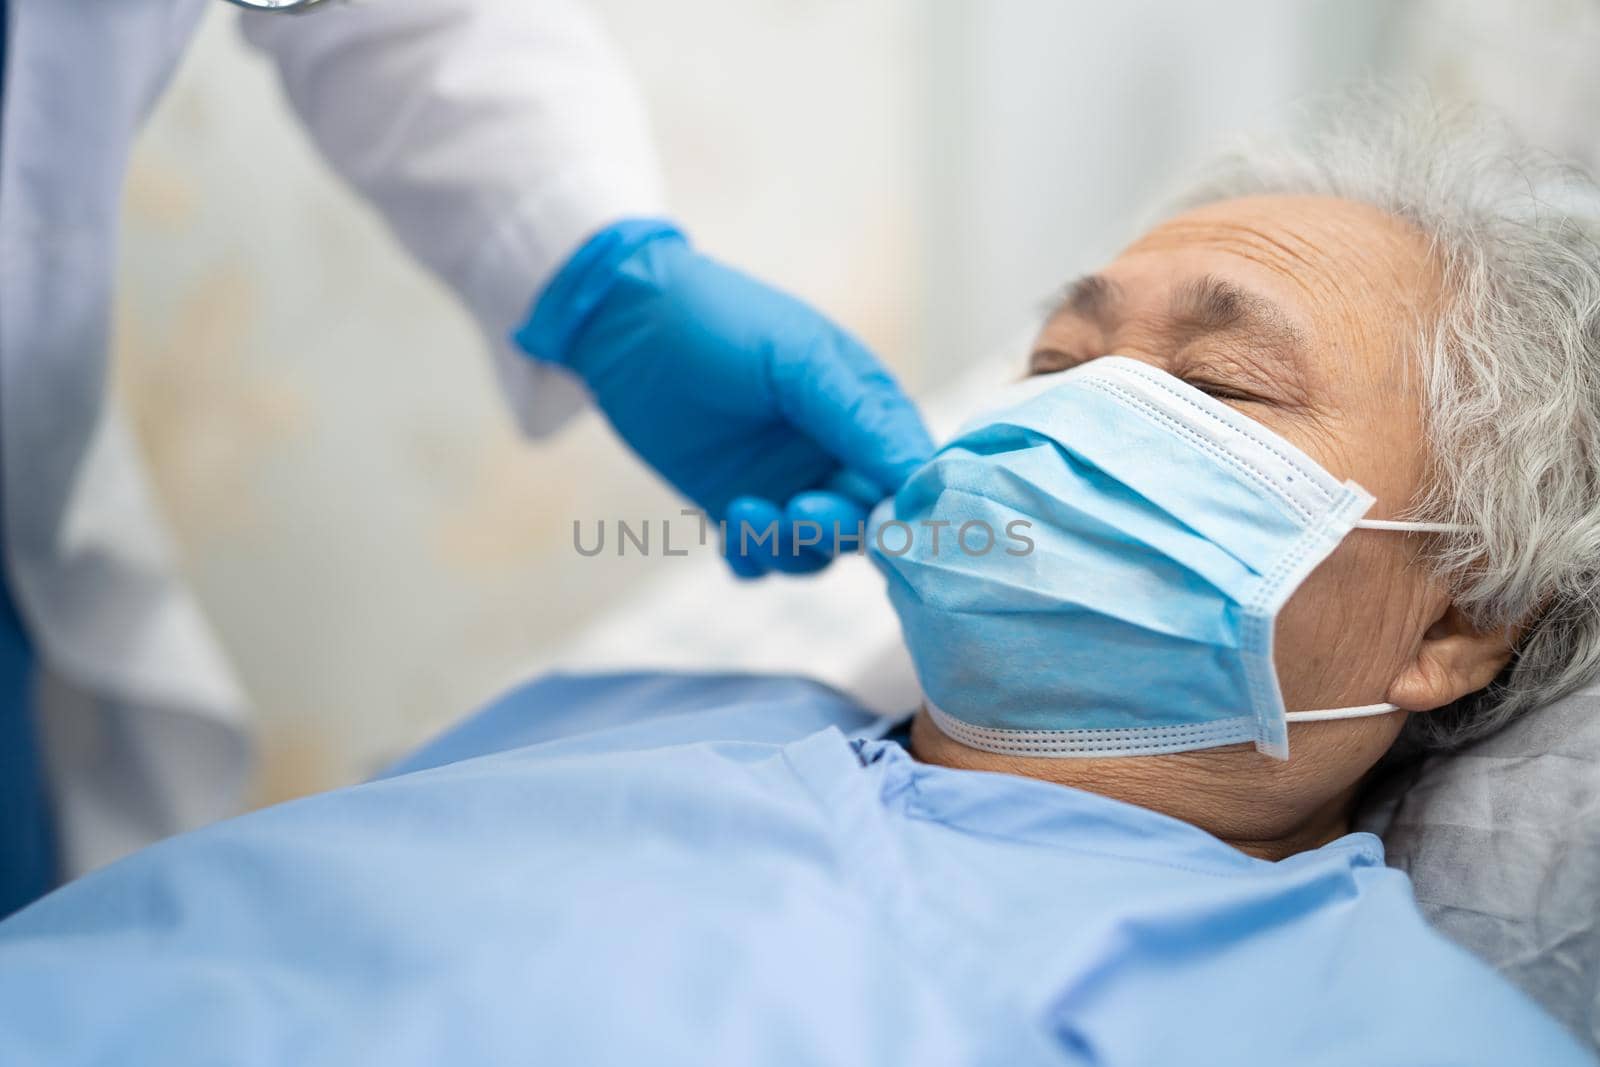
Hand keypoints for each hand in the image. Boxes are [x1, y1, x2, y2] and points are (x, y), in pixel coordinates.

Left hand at [517, 220, 932, 576]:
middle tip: (800, 508)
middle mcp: (836, 455)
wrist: (625, 322)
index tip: (894, 528)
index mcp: (869, 409)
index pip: (909, 474)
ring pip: (815, 550)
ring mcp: (787, 484)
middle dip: (837, 527)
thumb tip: (919, 475)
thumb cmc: (721, 321)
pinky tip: (728, 531)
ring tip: (744, 511)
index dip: (908, 506)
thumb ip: (860, 419)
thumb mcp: (800, 361)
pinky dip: (752, 558)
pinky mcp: (737, 506)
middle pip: (865, 524)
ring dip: (788, 545)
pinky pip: (761, 559)